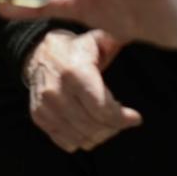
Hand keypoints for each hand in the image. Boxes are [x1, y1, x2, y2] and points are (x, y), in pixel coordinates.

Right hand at [23, 29, 141, 151]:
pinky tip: (89, 126)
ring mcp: (46, 106)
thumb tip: (137, 32)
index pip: (102, 109)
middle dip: (114, 126)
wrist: (39, 53)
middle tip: (122, 119)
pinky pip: (67, 142)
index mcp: (74, 72)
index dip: (122, 118)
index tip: (136, 118)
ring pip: (82, 138)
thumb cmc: (77, 49)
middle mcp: (56, 91)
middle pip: (94, 126)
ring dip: (100, 135)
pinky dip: (82, 139)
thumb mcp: (97, 40)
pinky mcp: (39, 117)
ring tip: (106, 122)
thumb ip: (117, 41)